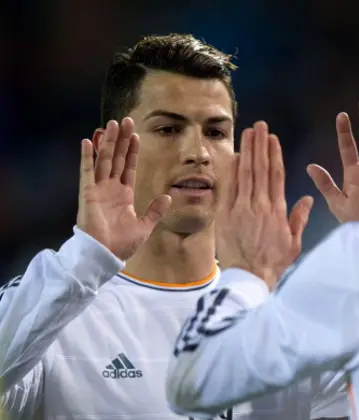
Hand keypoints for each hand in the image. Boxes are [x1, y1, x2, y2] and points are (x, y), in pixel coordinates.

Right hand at [77, 118, 171, 259]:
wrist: (105, 255)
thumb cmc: (121, 245)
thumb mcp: (145, 226)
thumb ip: (155, 211)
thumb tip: (168, 197)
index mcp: (124, 195)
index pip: (129, 167)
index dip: (132, 151)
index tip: (136, 135)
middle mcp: (110, 189)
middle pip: (117, 159)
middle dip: (121, 140)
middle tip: (125, 121)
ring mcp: (98, 190)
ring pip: (104, 160)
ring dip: (107, 143)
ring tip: (111, 125)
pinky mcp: (88, 194)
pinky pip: (86, 172)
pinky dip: (86, 157)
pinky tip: (87, 141)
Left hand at [215, 121, 313, 289]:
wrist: (250, 277)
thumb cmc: (274, 263)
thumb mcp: (294, 242)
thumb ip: (299, 218)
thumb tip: (306, 198)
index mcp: (277, 210)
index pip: (276, 175)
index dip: (274, 154)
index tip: (273, 139)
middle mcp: (259, 205)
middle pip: (260, 168)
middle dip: (260, 145)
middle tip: (259, 125)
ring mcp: (241, 209)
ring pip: (244, 174)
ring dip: (246, 151)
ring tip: (247, 133)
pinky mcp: (225, 215)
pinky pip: (228, 188)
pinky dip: (230, 171)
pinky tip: (232, 156)